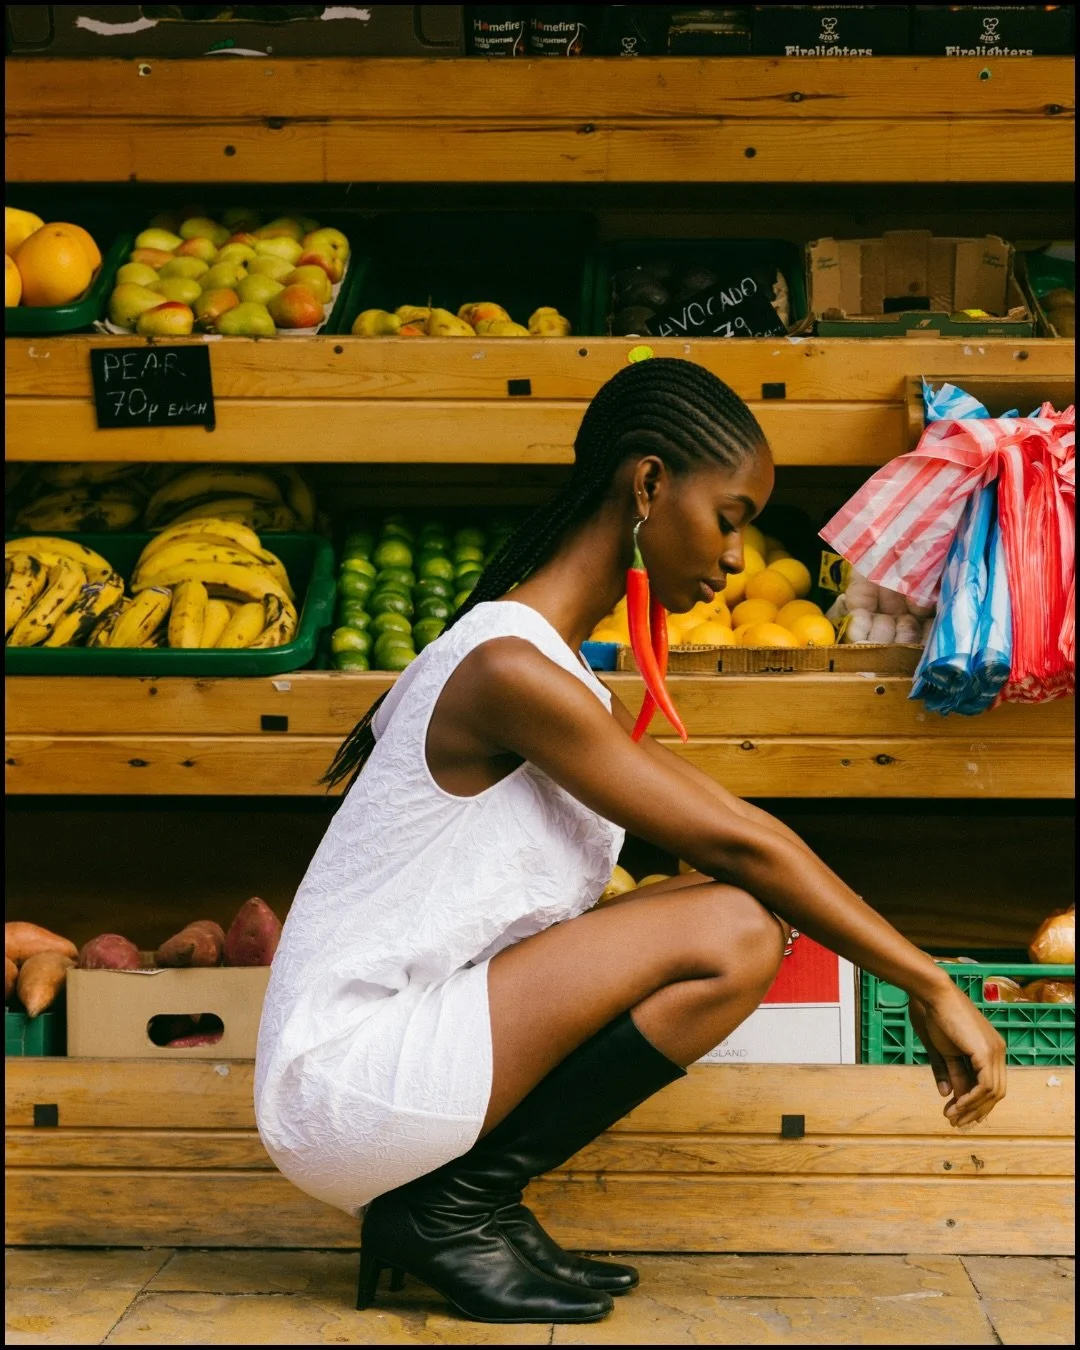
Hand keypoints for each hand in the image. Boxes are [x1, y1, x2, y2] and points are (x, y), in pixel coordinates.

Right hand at [908, 988, 1005, 1127]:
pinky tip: (956, 1105)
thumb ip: (947, 1072)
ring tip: (952, 1117)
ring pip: (992, 1092)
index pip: (988, 1083)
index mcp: (989, 1048)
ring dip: (971, 1108)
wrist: (932, 994)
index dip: (974, 1102)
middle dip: (975, 1110)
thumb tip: (948, 1095)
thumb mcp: (941, 1050)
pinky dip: (971, 1099)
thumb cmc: (933, 1015)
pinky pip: (985, 1086)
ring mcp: (995, 1051)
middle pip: (994, 1092)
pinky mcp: (987, 1052)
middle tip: (955, 1122)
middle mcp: (997, 1051)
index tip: (956, 1114)